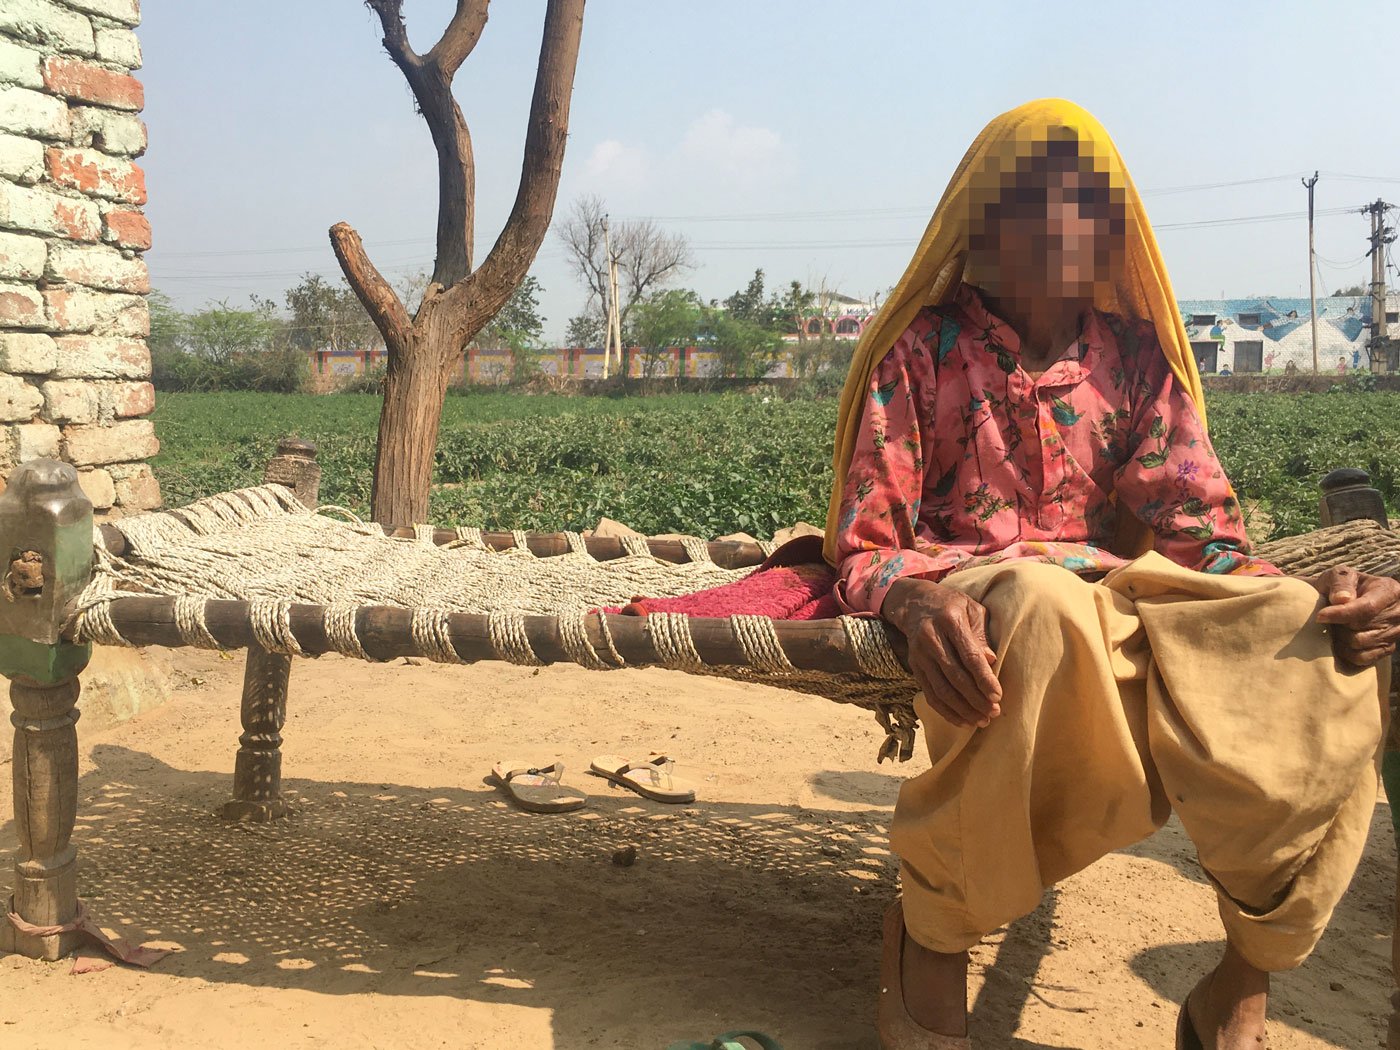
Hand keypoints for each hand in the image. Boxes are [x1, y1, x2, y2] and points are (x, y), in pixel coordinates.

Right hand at [881, 576, 1001, 727]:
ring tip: (981, 720)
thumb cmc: (952, 606)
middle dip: (976, 699)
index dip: (984, 678)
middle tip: (994, 713)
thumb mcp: (972, 609)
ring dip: (962, 709)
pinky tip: (962, 720)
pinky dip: (946, 711)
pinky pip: (930, 694)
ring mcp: (920, 654)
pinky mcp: (914, 666)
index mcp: (950, 621)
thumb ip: (982, 635)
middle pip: (955, 676)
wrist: (916, 603)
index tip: (997, 696)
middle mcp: (931, 638)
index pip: (969, 655)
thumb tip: (991, 661)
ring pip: (941, 689)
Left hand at [1310, 565, 1399, 667]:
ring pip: (1359, 644)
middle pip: (1360, 628)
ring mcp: (1395, 633)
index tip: (1320, 617)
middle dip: (1338, 624)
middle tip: (1329, 619)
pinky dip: (1345, 652)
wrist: (1344, 600)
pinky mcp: (1387, 648)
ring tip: (1335, 628)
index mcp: (1389, 590)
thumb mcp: (1339, 575)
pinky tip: (1340, 641)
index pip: (1367, 608)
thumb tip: (1342, 599)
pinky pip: (1362, 658)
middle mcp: (1398, 613)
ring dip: (1340, 638)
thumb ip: (1340, 582)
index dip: (1342, 614)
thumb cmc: (1341, 586)